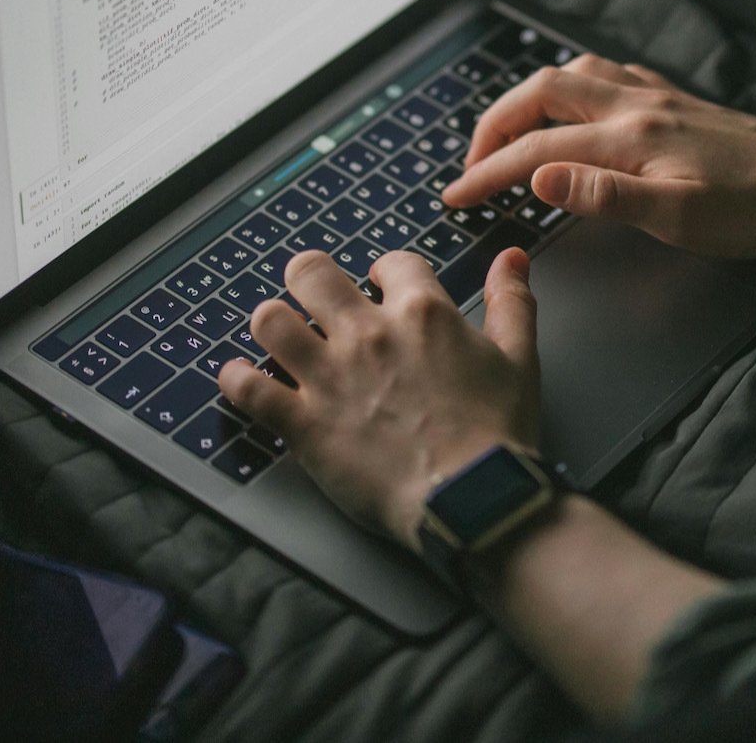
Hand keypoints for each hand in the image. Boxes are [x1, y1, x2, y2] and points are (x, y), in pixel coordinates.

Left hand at [216, 247, 540, 552]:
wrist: (473, 497)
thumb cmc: (498, 435)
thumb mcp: (520, 359)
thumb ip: (513, 302)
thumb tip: (512, 258)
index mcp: (422, 313)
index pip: (392, 262)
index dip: (385, 271)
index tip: (381, 284)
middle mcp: (368, 334)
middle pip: (311, 274)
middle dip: (308, 278)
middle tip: (313, 296)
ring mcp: (330, 377)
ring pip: (270, 321)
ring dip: (271, 324)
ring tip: (278, 335)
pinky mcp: (303, 423)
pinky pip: (247, 389)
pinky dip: (235, 381)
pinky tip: (238, 378)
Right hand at [443, 55, 755, 257]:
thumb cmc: (750, 209)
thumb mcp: (677, 217)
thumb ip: (604, 196)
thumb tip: (539, 177)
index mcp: (627, 137)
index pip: (536, 150)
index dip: (489, 173)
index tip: (457, 197)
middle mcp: (635, 104)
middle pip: (541, 93)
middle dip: (496, 124)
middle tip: (473, 162)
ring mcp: (656, 96)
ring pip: (573, 75)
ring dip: (530, 98)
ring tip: (512, 132)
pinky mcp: (675, 100)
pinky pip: (611, 74)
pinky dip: (576, 85)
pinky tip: (579, 103)